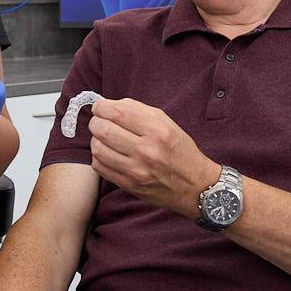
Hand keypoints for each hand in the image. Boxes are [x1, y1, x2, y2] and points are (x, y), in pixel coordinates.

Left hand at [88, 98, 220, 217]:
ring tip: (104, 138)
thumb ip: (137, 110)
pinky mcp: (129, 185)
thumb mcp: (166, 123)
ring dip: (96, 140)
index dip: (101, 107)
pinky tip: (108, 153)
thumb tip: (108, 104)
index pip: (117, 112)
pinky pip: (100, 167)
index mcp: (158, 130)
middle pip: (104, 129)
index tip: (99, 107)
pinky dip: (99, 157)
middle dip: (96, 122)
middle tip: (99, 121)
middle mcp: (147, 150)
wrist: (194, 186)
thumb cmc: (179, 150)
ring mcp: (136, 170)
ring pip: (98, 149)